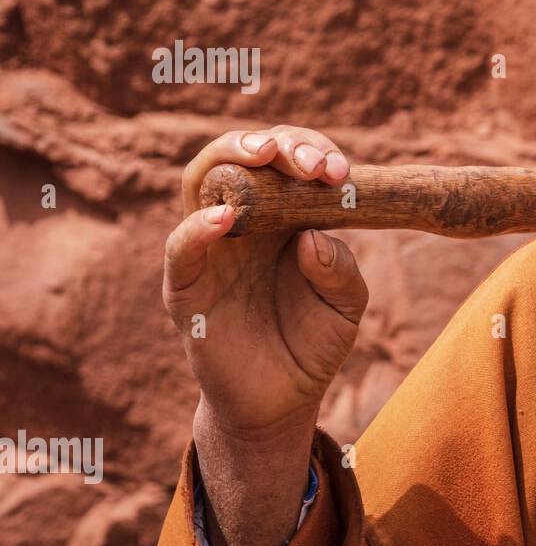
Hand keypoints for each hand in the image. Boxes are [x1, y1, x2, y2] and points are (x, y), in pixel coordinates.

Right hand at [164, 125, 368, 431]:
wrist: (282, 402)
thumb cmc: (313, 343)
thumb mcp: (345, 305)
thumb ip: (340, 270)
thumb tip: (313, 238)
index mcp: (283, 217)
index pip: (286, 162)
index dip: (310, 151)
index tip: (339, 170)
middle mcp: (243, 223)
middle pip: (241, 158)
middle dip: (273, 143)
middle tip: (307, 159)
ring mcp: (211, 250)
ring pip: (200, 183)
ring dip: (230, 159)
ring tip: (263, 154)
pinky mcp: (186, 288)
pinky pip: (180, 248)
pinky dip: (197, 227)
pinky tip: (226, 217)